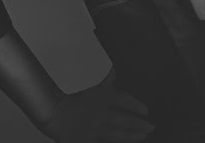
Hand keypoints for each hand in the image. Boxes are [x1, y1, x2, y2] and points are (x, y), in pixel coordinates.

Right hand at [36, 68, 154, 142]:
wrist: (54, 115)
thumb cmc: (74, 102)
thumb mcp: (93, 89)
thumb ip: (107, 81)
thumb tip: (114, 69)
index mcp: (101, 97)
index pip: (123, 99)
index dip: (136, 105)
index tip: (145, 110)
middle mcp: (99, 113)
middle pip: (124, 119)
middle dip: (139, 124)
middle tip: (150, 127)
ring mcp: (95, 128)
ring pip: (118, 133)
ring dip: (132, 135)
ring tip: (143, 136)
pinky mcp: (89, 140)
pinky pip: (107, 142)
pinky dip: (117, 142)